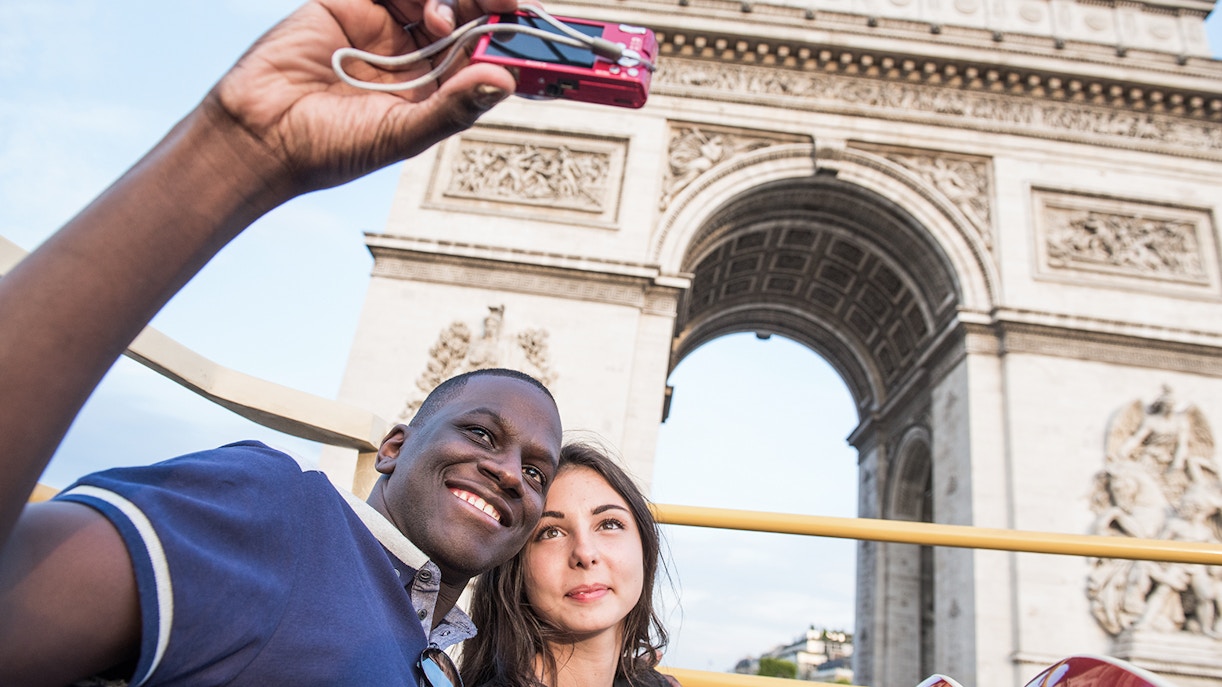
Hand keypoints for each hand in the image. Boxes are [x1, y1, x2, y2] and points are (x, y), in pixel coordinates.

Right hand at [210, 0, 519, 195]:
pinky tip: (422, 2)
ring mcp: (382, 26)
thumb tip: (504, 81)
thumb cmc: (331, 149)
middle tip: (504, 1)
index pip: (480, 55)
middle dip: (485, 4)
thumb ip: (453, 106)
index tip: (525, 26)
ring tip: (443, 13)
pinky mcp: (349, 2)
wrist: (260, 135)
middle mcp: (413, 55)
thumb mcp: (402, 134)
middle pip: (462, 15)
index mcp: (433, 90)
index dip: (503, 37)